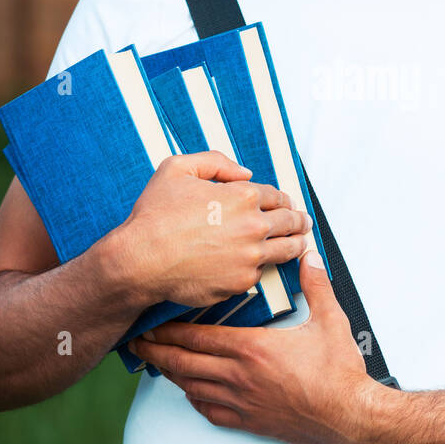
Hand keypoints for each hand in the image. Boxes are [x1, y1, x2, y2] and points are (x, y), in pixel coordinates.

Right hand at [113, 150, 311, 308]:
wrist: (140, 260)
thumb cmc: (155, 216)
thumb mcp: (178, 168)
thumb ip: (216, 162)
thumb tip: (246, 172)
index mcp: (242, 195)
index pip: (277, 196)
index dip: (282, 199)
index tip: (285, 204)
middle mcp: (253, 226)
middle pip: (290, 222)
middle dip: (299, 220)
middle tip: (303, 222)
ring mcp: (251, 256)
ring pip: (287, 250)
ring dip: (297, 244)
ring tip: (300, 244)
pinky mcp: (242, 281)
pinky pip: (261, 273)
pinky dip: (261, 267)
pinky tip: (260, 264)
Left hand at [128, 250, 386, 443]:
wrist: (350, 416)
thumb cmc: (340, 371)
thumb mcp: (331, 321)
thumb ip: (316, 286)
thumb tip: (310, 256)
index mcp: (252, 348)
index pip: (197, 336)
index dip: (169, 329)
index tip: (150, 321)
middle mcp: (239, 376)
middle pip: (183, 362)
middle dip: (155, 350)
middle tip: (135, 342)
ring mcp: (241, 401)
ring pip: (191, 387)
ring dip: (169, 373)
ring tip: (153, 361)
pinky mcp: (249, 422)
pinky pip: (209, 411)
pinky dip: (193, 399)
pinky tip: (188, 391)